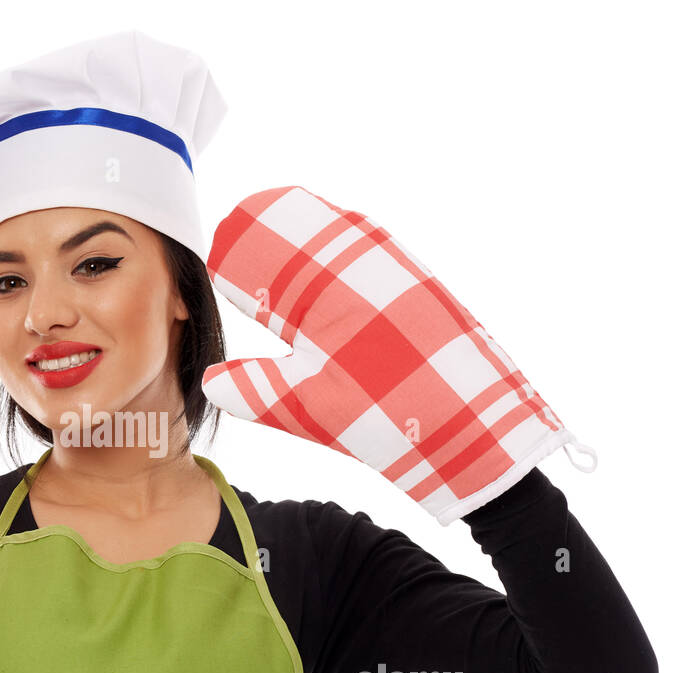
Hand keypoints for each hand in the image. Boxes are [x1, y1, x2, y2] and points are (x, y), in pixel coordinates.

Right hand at [202, 185, 594, 524]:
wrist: (479, 424)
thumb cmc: (391, 417)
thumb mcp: (313, 408)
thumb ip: (257, 390)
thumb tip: (212, 380)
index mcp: (326, 295)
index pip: (267, 256)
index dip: (237, 253)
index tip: (217, 252)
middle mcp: (362, 268)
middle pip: (302, 230)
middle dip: (268, 232)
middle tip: (239, 230)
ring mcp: (396, 270)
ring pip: (339, 232)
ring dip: (305, 231)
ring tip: (277, 233)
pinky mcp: (420, 283)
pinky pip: (370, 247)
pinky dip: (340, 244)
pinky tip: (332, 259)